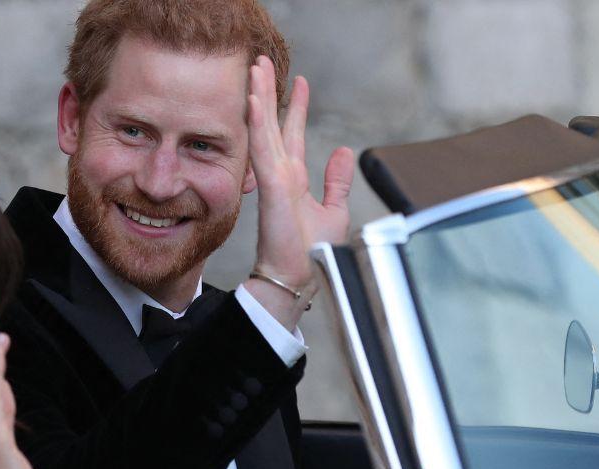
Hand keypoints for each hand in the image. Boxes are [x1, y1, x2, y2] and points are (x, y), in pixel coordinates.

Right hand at [247, 56, 355, 289]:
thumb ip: (337, 181)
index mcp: (294, 179)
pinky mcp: (271, 187)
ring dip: (259, 97)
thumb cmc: (311, 253)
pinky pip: (263, 148)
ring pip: (264, 128)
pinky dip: (258, 123)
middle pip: (273, 123)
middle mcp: (281, 174)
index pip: (293, 134)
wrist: (297, 278)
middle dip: (268, 92)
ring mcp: (274, 178)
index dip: (295, 107)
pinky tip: (254, 100)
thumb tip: (344, 151)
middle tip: (263, 61)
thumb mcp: (333, 210)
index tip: (300, 82)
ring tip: (255, 68)